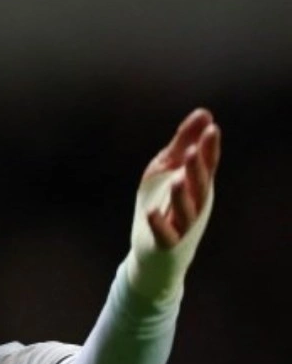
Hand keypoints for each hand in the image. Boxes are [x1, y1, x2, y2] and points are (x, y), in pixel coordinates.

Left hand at [140, 108, 221, 249]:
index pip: (207, 165)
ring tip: (178, 180)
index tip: (211, 128)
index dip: (209, 148)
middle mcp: (195, 204)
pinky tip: (151, 214)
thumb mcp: (167, 168)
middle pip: (199, 186)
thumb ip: (183, 142)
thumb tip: (204, 112)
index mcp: (198, 185)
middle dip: (196, 169)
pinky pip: (165, 234)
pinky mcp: (167, 243)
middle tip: (192, 151)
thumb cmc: (162, 202)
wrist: (155, 251)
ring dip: (182, 196)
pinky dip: (159, 225)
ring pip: (186, 211)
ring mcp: (182, 225)